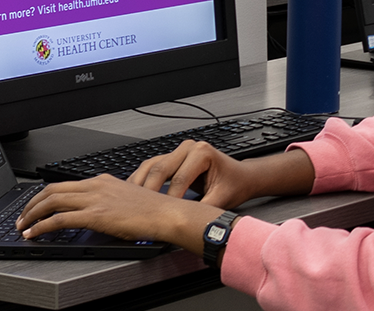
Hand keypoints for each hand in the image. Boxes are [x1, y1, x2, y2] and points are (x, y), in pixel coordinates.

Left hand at [15, 175, 223, 253]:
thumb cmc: (154, 210)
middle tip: (22, 216)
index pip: (65, 184)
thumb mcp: (127, 199)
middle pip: (52, 189)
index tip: (36, 206)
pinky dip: (42, 226)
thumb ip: (109, 202)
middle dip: (31, 204)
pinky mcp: (96, 215)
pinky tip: (35, 233)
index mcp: (103, 181)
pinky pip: (60, 218)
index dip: (45, 195)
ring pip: (52, 201)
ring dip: (32, 214)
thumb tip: (96, 212)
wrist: (167, 214)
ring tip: (23, 226)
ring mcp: (95, 199)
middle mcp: (96, 185)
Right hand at [129, 140, 252, 208]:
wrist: (241, 177)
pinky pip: (150, 166)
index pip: (179, 179)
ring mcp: (178, 150)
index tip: (162, 217)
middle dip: (149, 192)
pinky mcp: (171, 157)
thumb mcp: (221, 199)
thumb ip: (202, 211)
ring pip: (151, 166)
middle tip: (141, 211)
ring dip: (140, 185)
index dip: (170, 200)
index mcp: (202, 153)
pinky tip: (134, 193)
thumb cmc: (234, 185)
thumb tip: (184, 225)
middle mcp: (189, 147)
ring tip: (132, 203)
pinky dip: (141, 180)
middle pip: (160, 169)